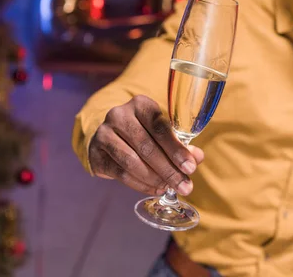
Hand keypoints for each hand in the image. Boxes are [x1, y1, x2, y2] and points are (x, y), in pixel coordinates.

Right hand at [88, 95, 203, 195]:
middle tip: (185, 185)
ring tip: (170, 188)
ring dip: (155, 179)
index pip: (160, 127)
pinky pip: (121, 173)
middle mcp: (119, 115)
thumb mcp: (163, 131)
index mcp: (140, 104)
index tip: (190, 167)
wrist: (111, 135)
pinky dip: (141, 184)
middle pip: (147, 146)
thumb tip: (197, 158)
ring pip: (132, 162)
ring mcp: (104, 134)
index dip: (176, 149)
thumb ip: (180, 143)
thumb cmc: (145, 132)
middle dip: (169, 170)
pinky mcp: (96, 153)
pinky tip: (155, 189)